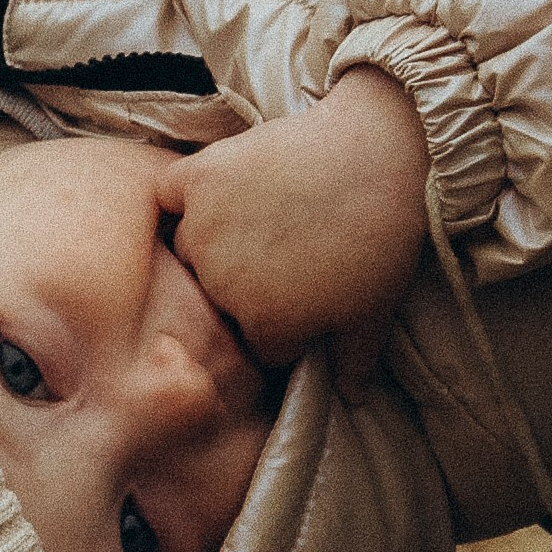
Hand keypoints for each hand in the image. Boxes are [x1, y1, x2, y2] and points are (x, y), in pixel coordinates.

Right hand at [155, 67, 429, 392]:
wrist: (378, 151)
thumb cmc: (383, 238)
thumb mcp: (375, 312)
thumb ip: (354, 362)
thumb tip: (349, 400)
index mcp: (267, 327)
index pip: (260, 345)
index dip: (284, 326)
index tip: (308, 295)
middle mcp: (223, 285)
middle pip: (219, 299)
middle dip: (247, 286)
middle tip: (290, 253)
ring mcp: (206, 228)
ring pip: (190, 252)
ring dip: (213, 244)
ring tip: (261, 219)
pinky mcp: (199, 176)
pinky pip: (167, 195)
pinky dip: (180, 195)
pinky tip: (210, 192)